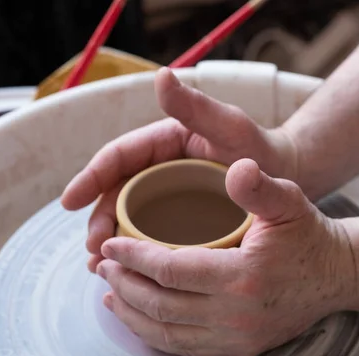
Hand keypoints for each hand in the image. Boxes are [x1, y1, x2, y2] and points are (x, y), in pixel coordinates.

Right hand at [60, 67, 297, 271]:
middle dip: (99, 220)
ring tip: (100, 268)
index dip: (91, 177)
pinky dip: (136, 252)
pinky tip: (130, 275)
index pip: (120, 155)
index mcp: (166, 140)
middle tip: (92, 250)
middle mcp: (162, 167)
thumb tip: (162, 76)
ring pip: (130, 216)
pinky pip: (150, 233)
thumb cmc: (262, 151)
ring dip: (112, 242)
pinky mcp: (181, 217)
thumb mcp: (233, 128)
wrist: (287, 178)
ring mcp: (171, 193)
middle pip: (117, 191)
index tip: (70, 201)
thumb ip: (199, 107)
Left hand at [95, 159, 355, 355]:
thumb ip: (258, 186)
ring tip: (110, 291)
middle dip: (124, 285)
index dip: (134, 257)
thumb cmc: (309, 234)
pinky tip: (139, 318)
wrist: (339, 275)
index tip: (111, 244)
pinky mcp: (242, 348)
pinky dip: (154, 334)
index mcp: (245, 275)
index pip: (171, 269)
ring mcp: (239, 337)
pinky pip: (185, 348)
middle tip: (103, 265)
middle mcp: (239, 314)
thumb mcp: (289, 201)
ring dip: (131, 313)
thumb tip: (235, 167)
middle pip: (161, 305)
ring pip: (167, 333)